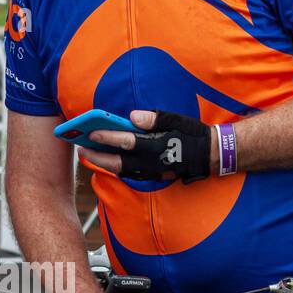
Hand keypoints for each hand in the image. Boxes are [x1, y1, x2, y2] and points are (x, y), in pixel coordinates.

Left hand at [79, 109, 212, 182]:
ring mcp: (151, 172)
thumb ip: (153, 119)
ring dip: (103, 163)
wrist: (211, 155)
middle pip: (116, 163)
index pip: (125, 143)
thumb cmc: (191, 134)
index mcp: (155, 146)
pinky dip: (116, 167)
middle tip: (80, 148)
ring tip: (88, 154)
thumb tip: (133, 117)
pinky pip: (129, 173)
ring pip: (121, 170)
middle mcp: (150, 163)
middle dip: (96, 157)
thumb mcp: (175, 120)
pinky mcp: (154, 176)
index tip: (90, 133)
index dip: (106, 138)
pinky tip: (107, 160)